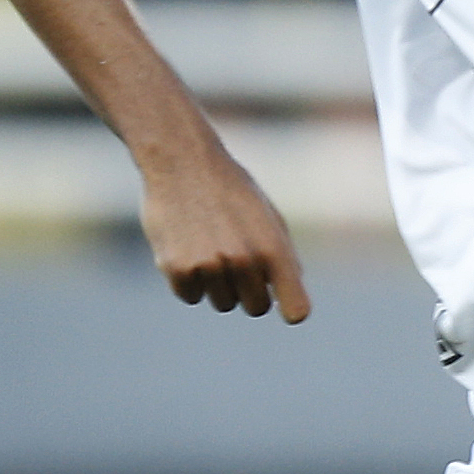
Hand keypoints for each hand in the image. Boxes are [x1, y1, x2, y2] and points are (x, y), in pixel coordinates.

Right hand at [142, 142, 309, 319]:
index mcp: (275, 250)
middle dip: (249, 291)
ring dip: (217, 284)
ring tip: (209, 246)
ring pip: (222, 303)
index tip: (288, 311)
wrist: (182, 162)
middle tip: (236, 262)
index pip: (295, 307)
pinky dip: (188, 281)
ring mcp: (211, 267)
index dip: (291, 309)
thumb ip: (283, 256)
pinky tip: (186, 248)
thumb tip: (293, 295)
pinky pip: (190, 296)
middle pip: (256, 307)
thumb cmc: (231, 190)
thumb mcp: (268, 217)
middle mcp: (246, 261)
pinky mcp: (177, 269)